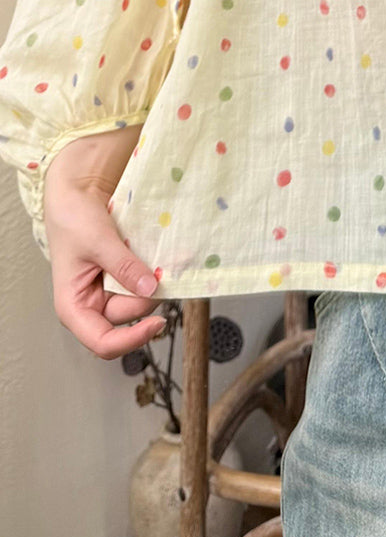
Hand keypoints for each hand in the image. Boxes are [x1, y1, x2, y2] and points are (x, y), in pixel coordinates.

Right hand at [43, 125, 165, 359]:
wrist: (78, 193)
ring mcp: (108, 293)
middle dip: (147, 297)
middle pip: (129, 318)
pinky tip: (161, 261)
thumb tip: (151, 289)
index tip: (159, 322)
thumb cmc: (74, 218)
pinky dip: (154, 275)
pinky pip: (143, 285)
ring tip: (158, 260)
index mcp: (73, 307)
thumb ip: (124, 267)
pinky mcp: (122, 279)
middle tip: (160, 269)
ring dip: (153, 284)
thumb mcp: (98, 242)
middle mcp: (91, 305)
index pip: (103, 343)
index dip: (132, 340)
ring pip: (140, 301)